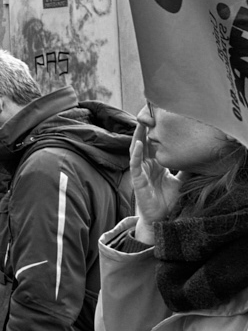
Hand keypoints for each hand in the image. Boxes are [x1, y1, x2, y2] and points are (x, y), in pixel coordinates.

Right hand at [131, 124, 181, 243]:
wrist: (160, 217)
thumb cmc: (166, 200)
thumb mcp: (180, 181)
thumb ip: (185, 170)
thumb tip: (196, 158)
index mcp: (154, 164)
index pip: (153, 144)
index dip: (154, 131)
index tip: (158, 118)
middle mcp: (146, 165)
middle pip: (143, 142)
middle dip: (144, 128)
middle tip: (147, 113)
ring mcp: (140, 171)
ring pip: (136, 149)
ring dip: (137, 135)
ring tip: (141, 122)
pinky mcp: (137, 178)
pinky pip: (134, 163)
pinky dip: (135, 153)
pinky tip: (138, 143)